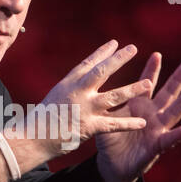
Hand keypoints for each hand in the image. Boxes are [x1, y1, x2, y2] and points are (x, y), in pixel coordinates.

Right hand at [35, 39, 153, 156]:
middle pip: (102, 71)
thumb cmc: (42, 119)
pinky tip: (142, 122)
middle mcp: (77, 92)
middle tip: (133, 48)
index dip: (102, 52)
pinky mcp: (89, 126)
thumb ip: (72, 89)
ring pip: (114, 96)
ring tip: (148, 83)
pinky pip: (113, 124)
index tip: (115, 43)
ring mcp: (84, 108)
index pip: (88, 64)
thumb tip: (85, 80)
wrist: (32, 138)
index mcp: (68, 83)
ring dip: (133, 89)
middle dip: (119, 59)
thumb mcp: (55, 96)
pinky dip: (128, 124)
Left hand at [94, 51, 180, 181]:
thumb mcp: (107, 118)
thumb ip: (107, 103)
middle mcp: (152, 116)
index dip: (152, 71)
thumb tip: (92, 83)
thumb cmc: (110, 140)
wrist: (111, 166)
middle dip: (177, 79)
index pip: (146, 84)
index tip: (156, 54)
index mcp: (139, 106)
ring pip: (173, 113)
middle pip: (167, 94)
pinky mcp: (156, 148)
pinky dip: (177, 135)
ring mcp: (157, 130)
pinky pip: (168, 141)